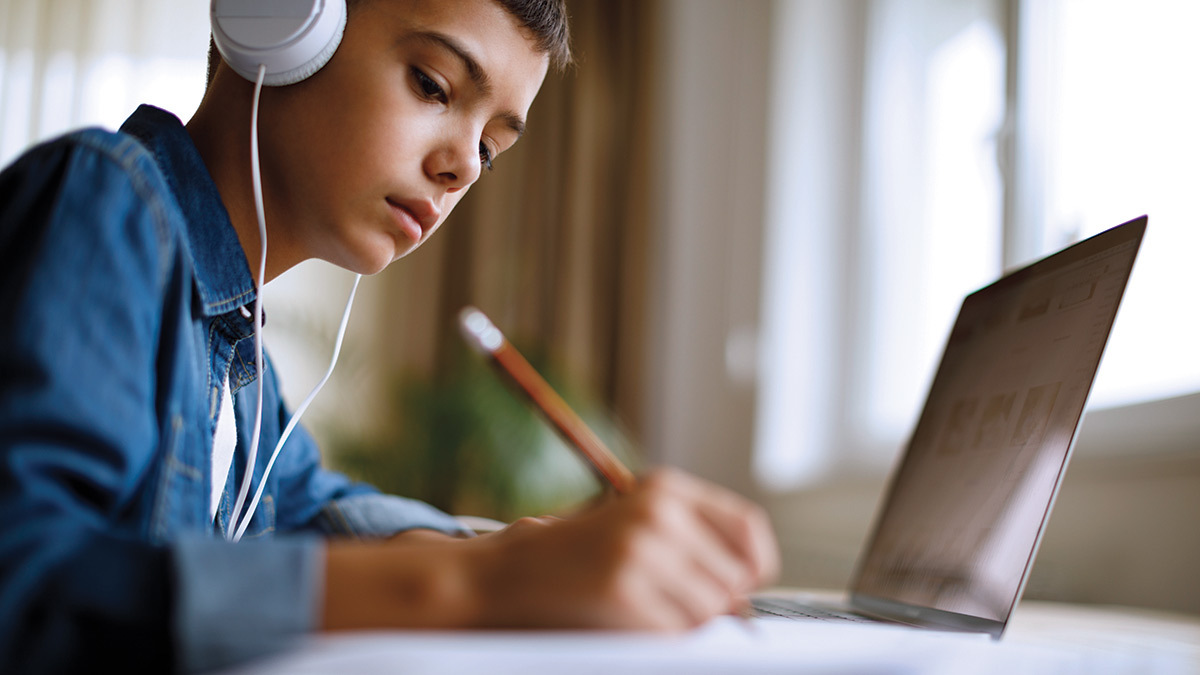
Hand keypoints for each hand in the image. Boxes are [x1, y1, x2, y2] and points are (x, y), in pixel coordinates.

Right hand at [469, 468, 779, 629]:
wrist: (510, 572)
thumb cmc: (578, 554)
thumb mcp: (635, 523)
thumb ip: (690, 540)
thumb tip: (746, 590)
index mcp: (665, 488)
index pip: (747, 527)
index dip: (756, 563)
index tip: (745, 584)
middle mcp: (658, 512)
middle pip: (733, 578)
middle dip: (713, 603)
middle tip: (672, 602)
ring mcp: (641, 550)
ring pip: (709, 610)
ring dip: (686, 623)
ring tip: (644, 608)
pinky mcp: (624, 590)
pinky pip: (675, 633)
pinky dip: (660, 637)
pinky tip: (628, 621)